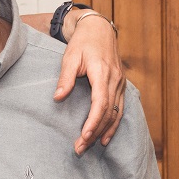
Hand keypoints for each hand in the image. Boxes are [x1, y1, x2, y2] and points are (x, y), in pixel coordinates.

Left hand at [54, 12, 124, 152]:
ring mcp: (120, 84)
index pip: (100, 103)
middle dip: (95, 132)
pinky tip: (105, 136)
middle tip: (80, 148)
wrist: (99, 30)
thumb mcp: (70, 57)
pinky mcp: (120, 86)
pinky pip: (119, 109)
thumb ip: (65, 78)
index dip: (94, 122)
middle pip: (108, 113)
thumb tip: (58, 97)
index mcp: (103, 73)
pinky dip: (113, 124)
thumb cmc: (82, 43)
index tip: (84, 136)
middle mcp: (115, 81)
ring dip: (104, 132)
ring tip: (90, 146)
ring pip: (116, 114)